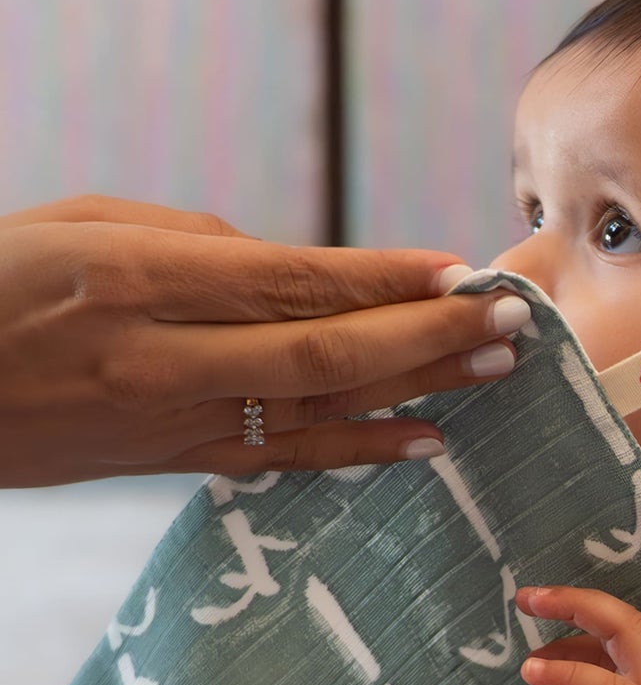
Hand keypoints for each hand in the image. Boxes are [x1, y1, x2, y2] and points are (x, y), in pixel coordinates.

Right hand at [0, 196, 528, 485]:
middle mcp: (158, 358)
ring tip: (494, 370)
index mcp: (136, 279)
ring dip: (415, 388)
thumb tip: (301, 274)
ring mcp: (165, 421)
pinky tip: (424, 440)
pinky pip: (279, 456)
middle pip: (324, 353)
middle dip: (428, 336)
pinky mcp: (164, 461)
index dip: (387, 280)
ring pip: (315, 409)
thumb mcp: (82, 223)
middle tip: (513, 323)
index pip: (292, 284)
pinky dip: (357, 447)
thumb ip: (199, 244)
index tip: (462, 268)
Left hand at [516, 584, 640, 684]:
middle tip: (530, 597)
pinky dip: (572, 677)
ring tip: (528, 610)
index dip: (584, 624)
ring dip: (574, 618)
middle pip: (626, 622)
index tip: (547, 619)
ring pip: (626, 640)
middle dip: (576, 601)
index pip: (623, 640)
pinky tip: (538, 672)